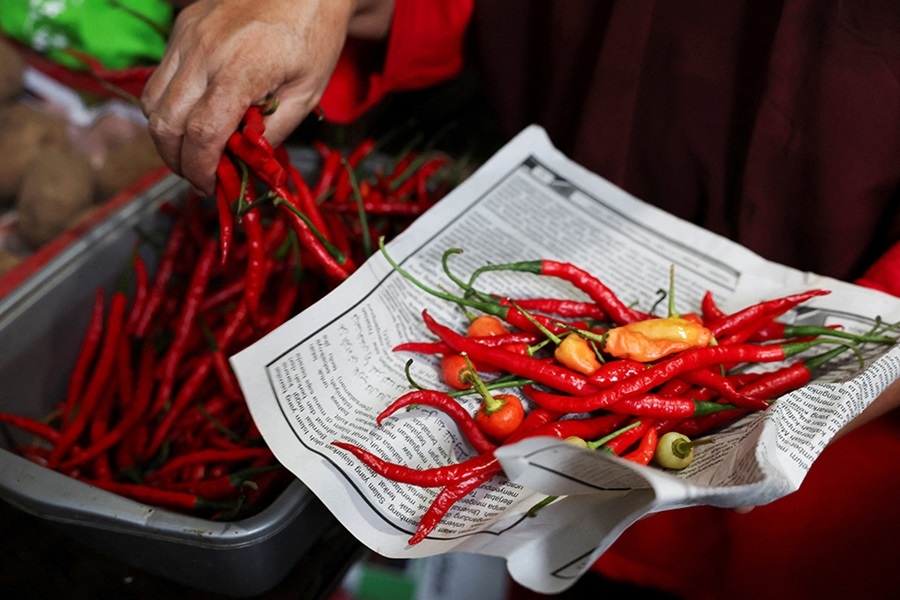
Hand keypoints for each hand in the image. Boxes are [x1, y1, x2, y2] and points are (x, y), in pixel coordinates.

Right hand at [141, 0, 392, 194]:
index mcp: (242, 69)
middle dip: (177, 161)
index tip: (211, 186)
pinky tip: (194, 116)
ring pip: (152, 103)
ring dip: (167, 137)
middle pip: (165, 124)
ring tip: (195, 152)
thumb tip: (243, 166)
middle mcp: (204, 52)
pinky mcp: (181, 29)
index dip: (201, 169)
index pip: (202, 134)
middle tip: (200, 177)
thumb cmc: (313, 36)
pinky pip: (159, 79)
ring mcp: (187, 38)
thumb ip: (272, 132)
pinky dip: (168, 107)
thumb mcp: (307, 93)